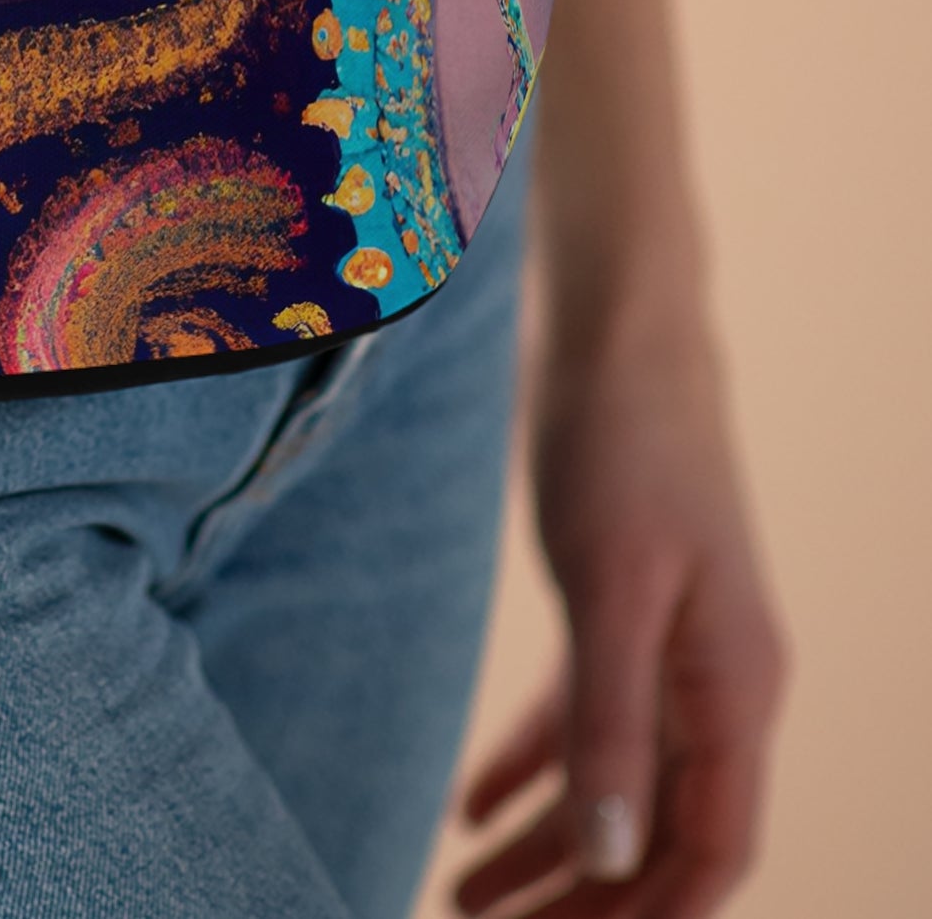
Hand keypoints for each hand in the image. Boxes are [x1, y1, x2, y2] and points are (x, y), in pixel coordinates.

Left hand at [452, 297, 788, 917]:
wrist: (617, 332)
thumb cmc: (624, 445)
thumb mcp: (612, 586)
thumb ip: (612, 719)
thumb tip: (614, 861)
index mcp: (736, 688)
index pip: (711, 850)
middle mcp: (713, 680)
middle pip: (655, 832)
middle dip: (581, 901)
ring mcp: (669, 644)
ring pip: (614, 782)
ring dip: (544, 849)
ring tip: (458, 897)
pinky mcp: (618, 606)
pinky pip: (582, 717)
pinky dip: (531, 767)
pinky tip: (470, 809)